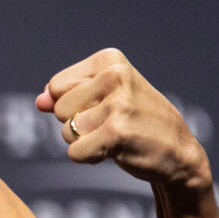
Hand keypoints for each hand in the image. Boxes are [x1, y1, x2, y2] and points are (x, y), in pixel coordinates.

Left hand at [35, 48, 209, 189]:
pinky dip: (88, 157)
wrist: (178, 153)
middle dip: (78, 123)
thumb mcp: (104, 97)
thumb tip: (40, 101)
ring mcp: (118, 104)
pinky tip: (115, 151)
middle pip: (59, 108)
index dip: (72, 104)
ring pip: (66, 131)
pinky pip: (74, 152)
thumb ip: (65, 95)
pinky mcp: (116, 133)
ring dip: (85, 141)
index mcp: (111, 60)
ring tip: (116, 136)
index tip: (104, 106)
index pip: (57, 85)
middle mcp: (115, 76)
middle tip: (112, 124)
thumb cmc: (136, 121)